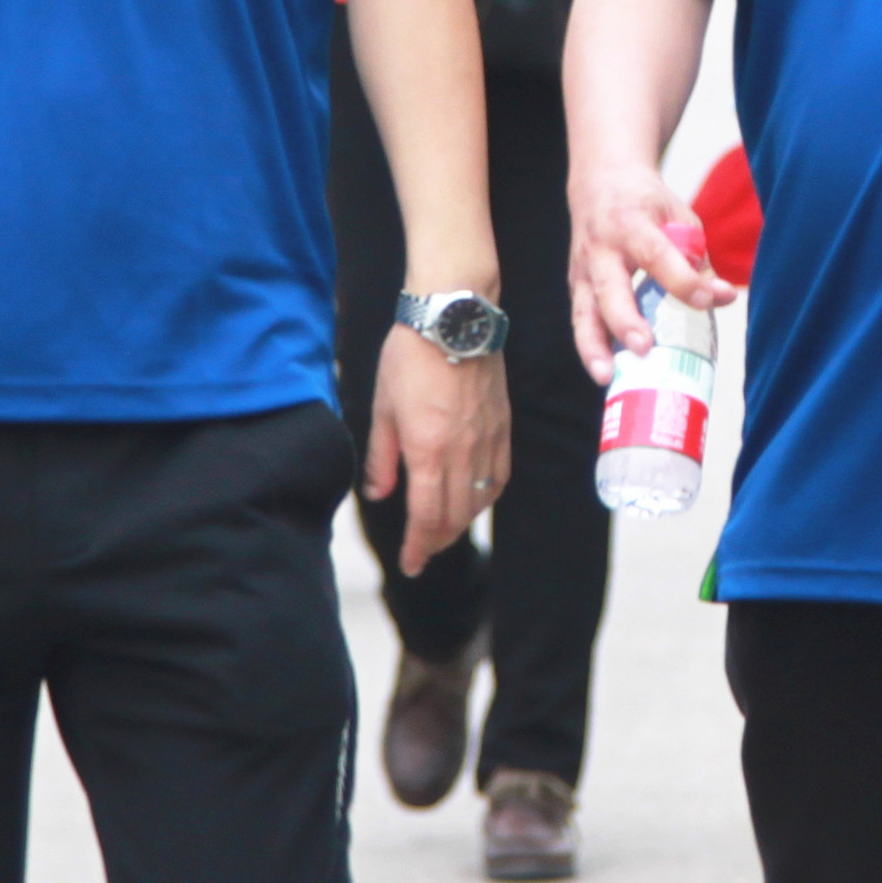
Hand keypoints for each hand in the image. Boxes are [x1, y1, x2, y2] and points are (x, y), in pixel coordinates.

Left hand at [367, 327, 512, 569]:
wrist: (454, 318)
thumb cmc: (410, 357)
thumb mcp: (383, 408)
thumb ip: (382, 457)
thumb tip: (378, 494)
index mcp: (427, 451)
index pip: (426, 518)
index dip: (418, 547)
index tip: (410, 564)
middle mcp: (462, 453)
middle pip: (455, 517)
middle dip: (437, 541)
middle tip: (423, 552)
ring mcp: (487, 441)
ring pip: (479, 501)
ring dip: (461, 522)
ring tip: (444, 528)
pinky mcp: (503, 427)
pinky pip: (499, 476)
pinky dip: (485, 496)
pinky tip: (474, 497)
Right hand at [567, 162, 735, 381]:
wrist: (601, 180)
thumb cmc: (646, 203)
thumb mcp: (678, 218)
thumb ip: (697, 259)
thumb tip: (722, 298)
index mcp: (632, 223)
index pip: (658, 254)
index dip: (683, 280)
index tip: (709, 300)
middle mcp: (601, 247)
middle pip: (610, 288)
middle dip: (626, 320)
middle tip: (645, 348)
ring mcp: (583, 269)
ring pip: (584, 312)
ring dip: (594, 346)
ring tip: (607, 376)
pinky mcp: (577, 286)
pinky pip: (582, 321)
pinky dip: (592, 348)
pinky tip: (606, 373)